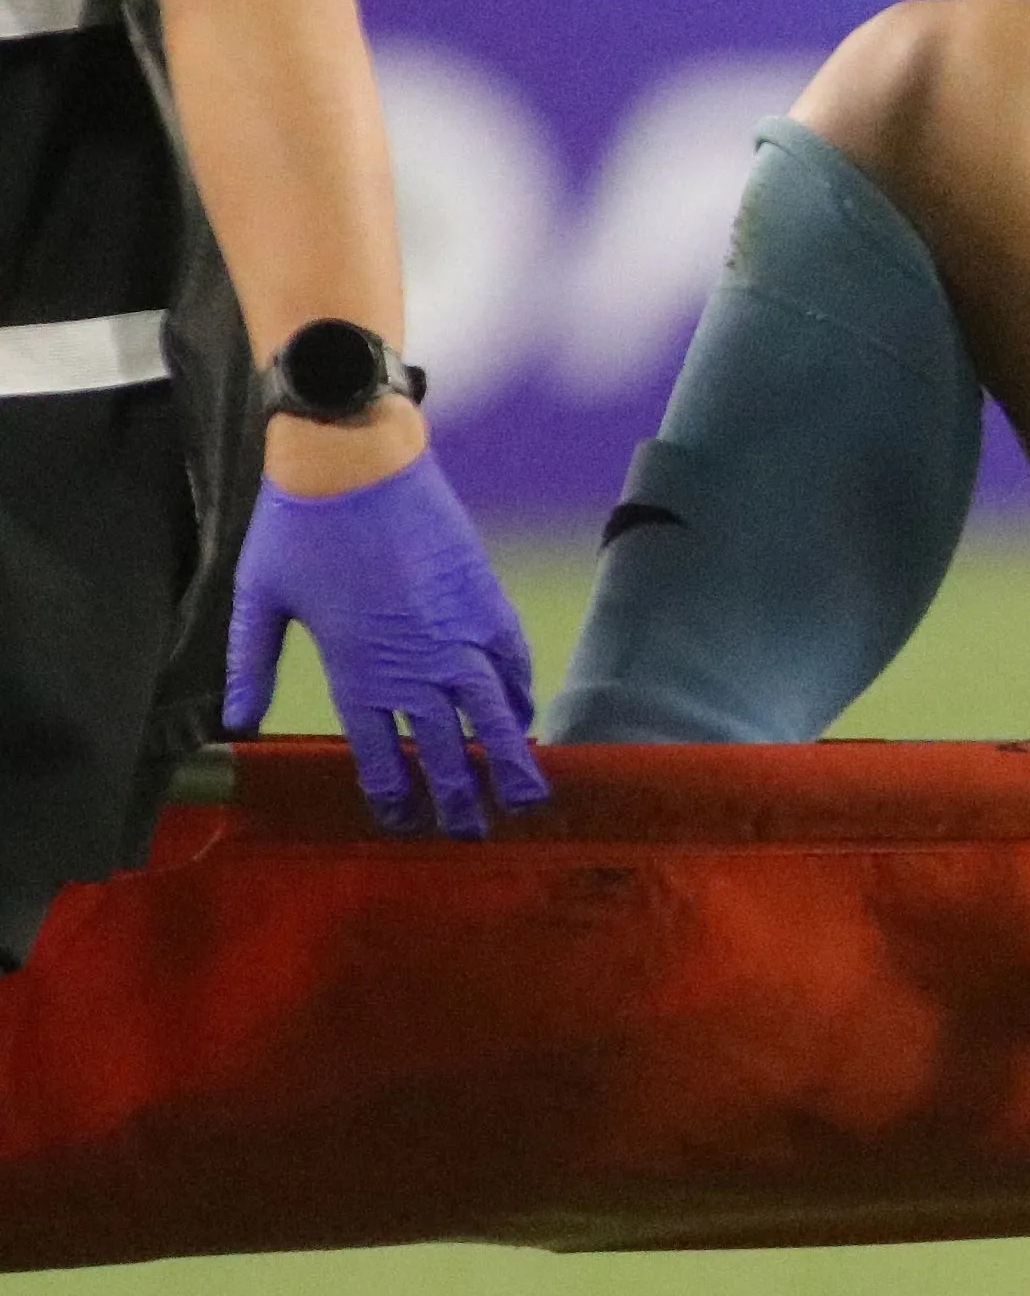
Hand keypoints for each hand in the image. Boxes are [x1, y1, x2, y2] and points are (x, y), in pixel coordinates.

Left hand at [223, 451, 544, 833]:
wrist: (357, 462)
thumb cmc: (300, 529)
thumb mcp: (258, 600)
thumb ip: (251, 666)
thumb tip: (236, 725)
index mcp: (357, 670)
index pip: (383, 755)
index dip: (397, 798)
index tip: (406, 826)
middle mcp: (417, 663)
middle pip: (449, 750)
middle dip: (462, 798)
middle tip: (474, 833)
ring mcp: (459, 633)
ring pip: (497, 714)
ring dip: (512, 760)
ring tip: (527, 797)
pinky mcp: (485, 599)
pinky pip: (514, 662)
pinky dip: (522, 695)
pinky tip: (525, 717)